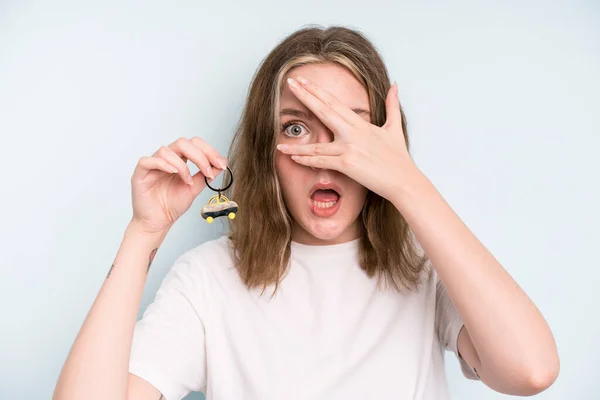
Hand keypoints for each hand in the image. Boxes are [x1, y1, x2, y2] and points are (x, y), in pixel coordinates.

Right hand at [130, 137, 226, 233]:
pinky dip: (162, 164)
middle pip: (182, 143)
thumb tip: (222, 162)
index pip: (194, 144)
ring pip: (166, 151)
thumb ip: (206, 175)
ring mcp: (152, 165)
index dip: (209, 151)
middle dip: (199, 155)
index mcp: (179, 160)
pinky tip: (173, 173)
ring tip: (188, 181)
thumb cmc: (172, 205)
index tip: (221, 164)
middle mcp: (165, 159)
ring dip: (182, 165)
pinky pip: (147, 161)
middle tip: (208, 171)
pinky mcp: (140, 174)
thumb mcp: (195, 188)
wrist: (158, 222)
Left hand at [276, 76, 415, 199]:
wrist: (404, 180)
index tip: (303, 81)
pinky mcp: (347, 166)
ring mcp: (349, 149)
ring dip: (295, 145)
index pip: (334, 102)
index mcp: (361, 124)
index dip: (317, 90)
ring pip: (315, 145)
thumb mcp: (395, 128)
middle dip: (305, 96)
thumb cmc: (398, 158)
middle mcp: (352, 133)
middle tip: (290, 83)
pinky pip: (321, 162)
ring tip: (278, 143)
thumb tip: (395, 85)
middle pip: (323, 111)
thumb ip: (392, 105)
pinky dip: (305, 160)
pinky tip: (292, 158)